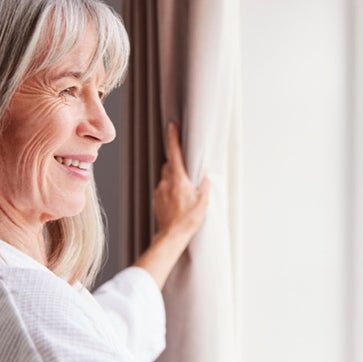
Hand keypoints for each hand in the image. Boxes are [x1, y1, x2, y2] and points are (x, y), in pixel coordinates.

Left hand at [153, 122, 210, 241]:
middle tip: (188, 173)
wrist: (172, 235)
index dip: (173, 138)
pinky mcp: (156, 199)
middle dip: (177, 165)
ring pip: (166, 177)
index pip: (174, 154)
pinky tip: (178, 201)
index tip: (172, 126)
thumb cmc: (188, 219)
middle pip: (169, 165)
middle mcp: (166, 182)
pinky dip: (170, 190)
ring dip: (175, 179)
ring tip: (184, 192)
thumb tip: (206, 176)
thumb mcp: (203, 202)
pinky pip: (163, 188)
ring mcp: (160, 191)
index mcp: (178, 179)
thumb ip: (205, 186)